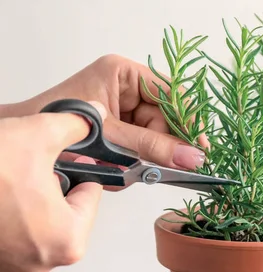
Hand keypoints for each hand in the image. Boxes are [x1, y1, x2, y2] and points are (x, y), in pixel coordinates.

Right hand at [0, 102, 105, 271]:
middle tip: (35, 168)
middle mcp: (42, 266)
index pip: (89, 196)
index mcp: (68, 241)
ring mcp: (10, 271)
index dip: (80, 170)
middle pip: (64, 215)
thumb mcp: (39, 133)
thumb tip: (95, 113)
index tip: (69, 157)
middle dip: (54, 190)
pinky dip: (6, 225)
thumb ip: (77, 125)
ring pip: (35, 229)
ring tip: (11, 183)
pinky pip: (8, 243)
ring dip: (29, 208)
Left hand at [1, 54, 207, 175]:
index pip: (171, 93)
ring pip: (155, 139)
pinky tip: (115, 169)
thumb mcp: (111, 135)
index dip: (189, 120)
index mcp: (123, 74)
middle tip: (168, 168)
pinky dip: (132, 166)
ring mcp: (124, 111)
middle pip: (166, 120)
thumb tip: (193, 157)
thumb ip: (154, 147)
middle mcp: (126, 89)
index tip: (201, 146)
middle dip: (161, 147)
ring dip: (144, 160)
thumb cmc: (56, 125)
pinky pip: (141, 150)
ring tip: (122, 169)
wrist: (24, 146)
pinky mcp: (120, 132)